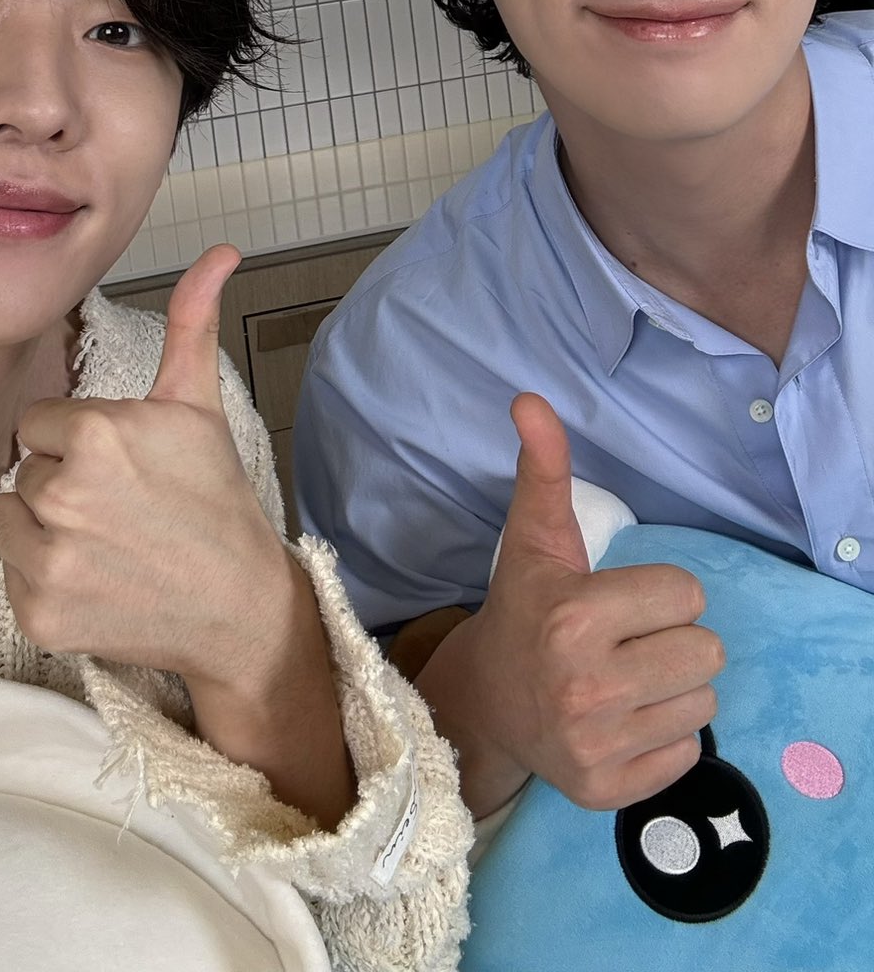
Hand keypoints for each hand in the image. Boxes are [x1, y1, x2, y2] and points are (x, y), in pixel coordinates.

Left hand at [0, 245, 294, 694]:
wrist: (238, 607)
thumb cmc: (216, 499)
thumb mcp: (199, 406)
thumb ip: (192, 323)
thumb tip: (221, 252)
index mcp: (96, 434)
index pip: (37, 423)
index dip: (76, 441)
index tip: (120, 465)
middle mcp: (64, 497)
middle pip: (26, 471)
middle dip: (63, 483)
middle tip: (121, 507)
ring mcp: (49, 562)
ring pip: (7, 521)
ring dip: (43, 530)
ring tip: (104, 542)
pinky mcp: (39, 615)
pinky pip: (10, 574)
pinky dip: (43, 580)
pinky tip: (96, 580)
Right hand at [469, 394, 724, 809]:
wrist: (484, 704)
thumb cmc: (523, 612)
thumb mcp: (535, 539)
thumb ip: (543, 468)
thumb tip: (530, 399)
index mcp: (574, 618)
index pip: (686, 593)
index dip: (659, 594)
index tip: (619, 603)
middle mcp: (586, 685)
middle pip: (707, 652)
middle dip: (674, 641)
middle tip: (629, 643)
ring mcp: (598, 745)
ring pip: (705, 703)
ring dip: (675, 689)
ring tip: (628, 681)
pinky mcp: (607, 792)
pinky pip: (688, 755)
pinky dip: (664, 737)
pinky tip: (623, 722)